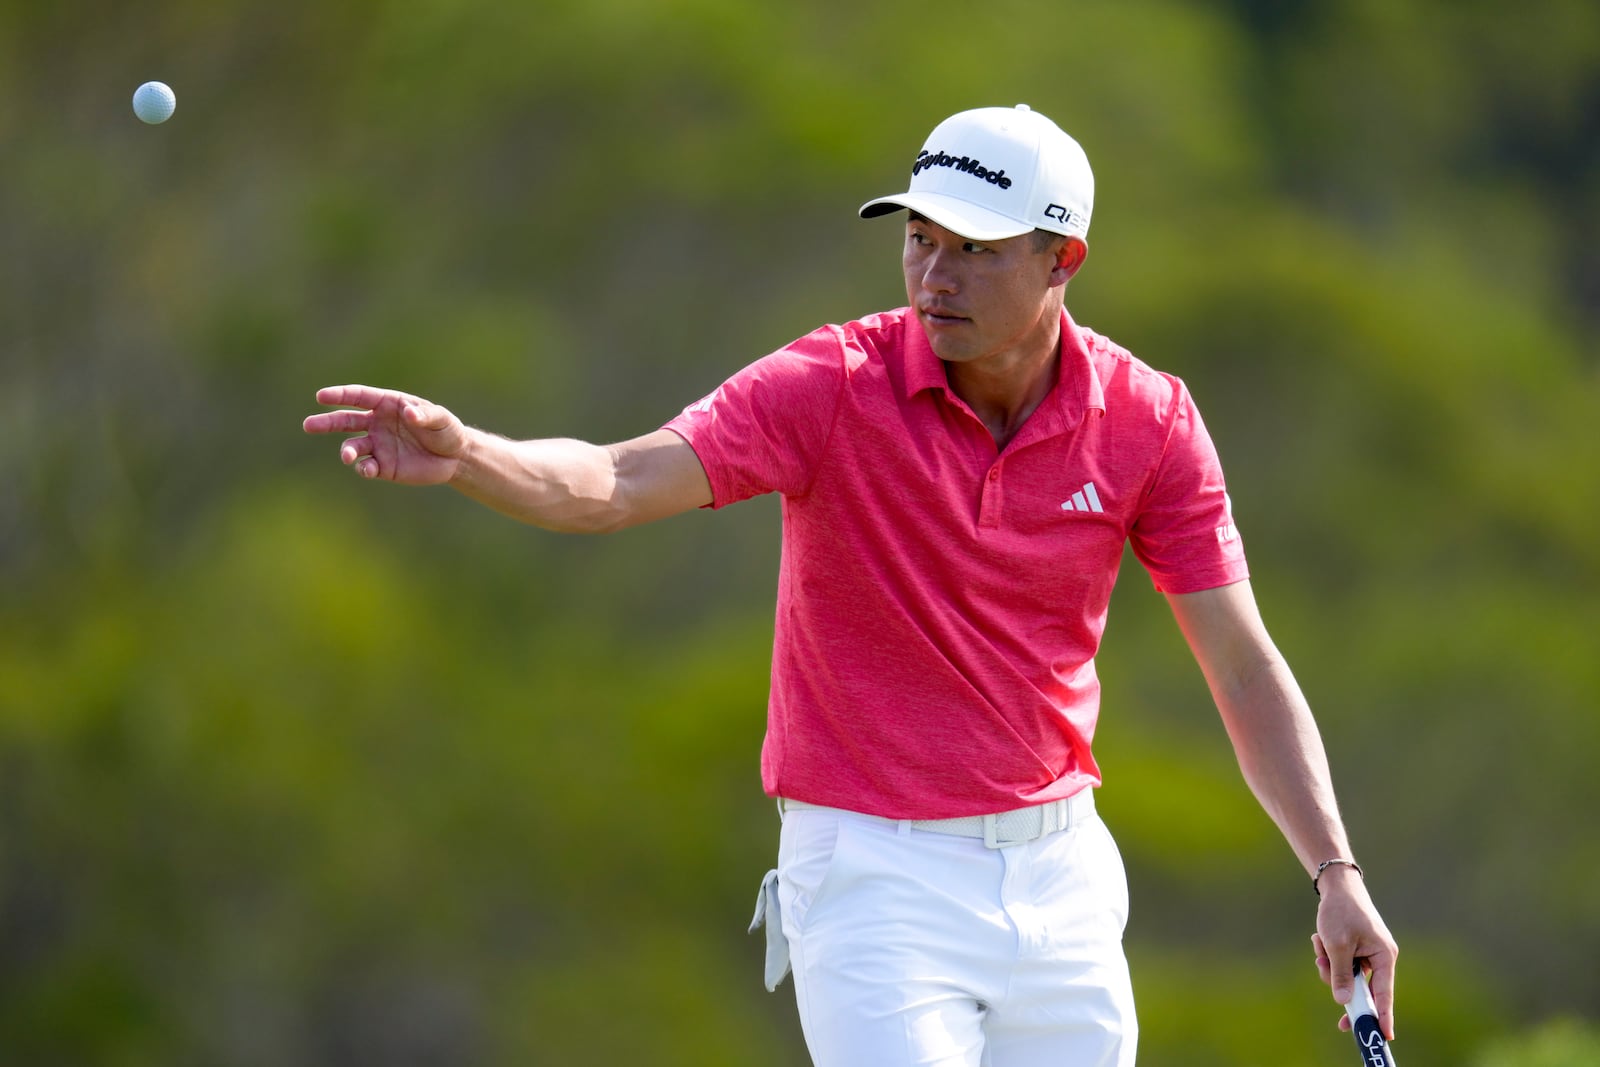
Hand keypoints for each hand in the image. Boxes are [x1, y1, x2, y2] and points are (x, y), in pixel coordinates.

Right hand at [303, 385, 467, 484]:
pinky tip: (367, 469)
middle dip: (326, 422)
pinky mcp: (383, 466)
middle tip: (308, 425)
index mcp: (387, 405)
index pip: (359, 396)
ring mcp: (378, 445)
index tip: (321, 396)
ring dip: (346, 450)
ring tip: (347, 455)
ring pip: (352, 446)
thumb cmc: (447, 431)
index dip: (340, 395)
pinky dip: (363, 468)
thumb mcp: (441, 420)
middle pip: (345, 420)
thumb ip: (425, 415)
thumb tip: (409, 413)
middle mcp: (377, 423)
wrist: (455, 458)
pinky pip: (366, 467)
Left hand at [1311, 870, 1397, 1040]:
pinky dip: (1327, 956)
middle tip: (1337, 1014)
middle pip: (1362, 988)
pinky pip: (1339, 963)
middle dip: (1341, 984)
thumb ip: (1341, 974)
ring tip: (1320, 944)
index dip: (1384, 1016)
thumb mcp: (1337, 945)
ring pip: (1346, 975)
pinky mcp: (1354, 950)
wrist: (1336, 886)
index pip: (1384, 993)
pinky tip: (1319, 939)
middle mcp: (1379, 958)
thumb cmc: (1340, 912)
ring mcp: (1367, 954)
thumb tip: (1344, 1001)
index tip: (1384, 1036)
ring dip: (1329, 965)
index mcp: (1384, 956)